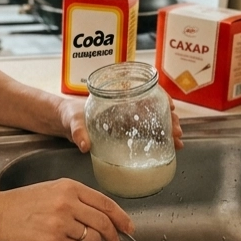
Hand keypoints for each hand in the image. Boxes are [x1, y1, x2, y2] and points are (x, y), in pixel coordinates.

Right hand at [0, 179, 133, 240]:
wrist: (0, 213)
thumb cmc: (26, 202)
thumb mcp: (55, 189)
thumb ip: (79, 199)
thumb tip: (106, 216)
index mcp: (69, 188)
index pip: (105, 203)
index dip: (121, 218)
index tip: (128, 227)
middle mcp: (67, 204)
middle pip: (103, 223)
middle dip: (113, 235)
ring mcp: (60, 224)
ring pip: (92, 238)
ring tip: (84, 240)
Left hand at [55, 95, 183, 152]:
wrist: (62, 122)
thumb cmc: (68, 114)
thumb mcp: (72, 120)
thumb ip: (77, 131)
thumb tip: (84, 145)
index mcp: (116, 98)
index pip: (145, 92)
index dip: (161, 98)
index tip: (171, 108)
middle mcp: (124, 108)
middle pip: (154, 109)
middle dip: (170, 119)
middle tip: (178, 132)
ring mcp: (125, 121)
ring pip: (153, 122)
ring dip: (167, 130)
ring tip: (178, 142)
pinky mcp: (123, 134)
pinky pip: (145, 134)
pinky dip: (158, 140)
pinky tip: (167, 148)